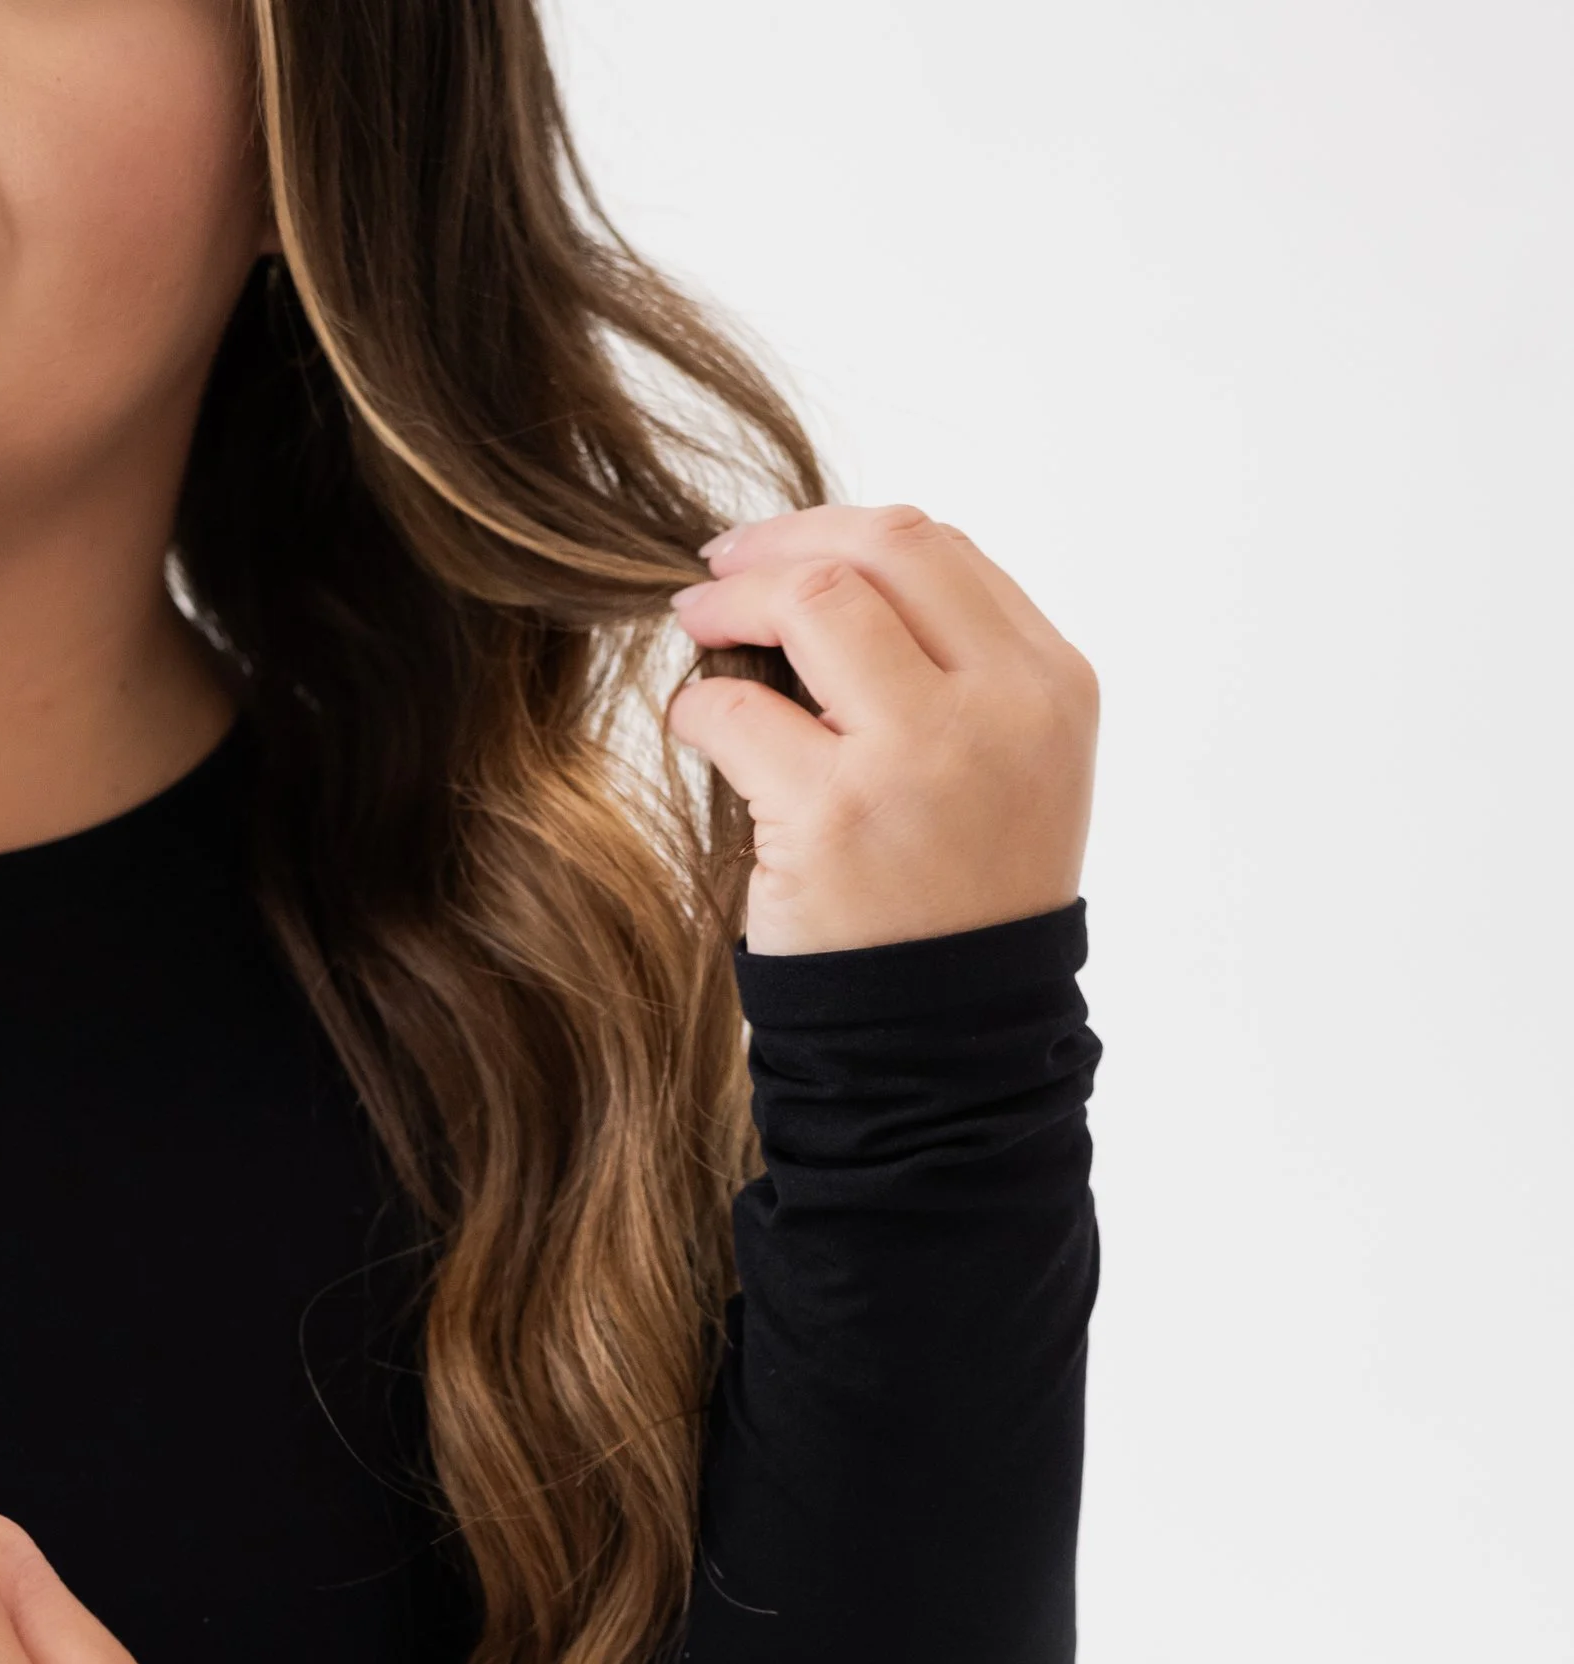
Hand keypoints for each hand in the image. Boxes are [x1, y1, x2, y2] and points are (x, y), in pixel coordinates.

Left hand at [667, 504, 1096, 956]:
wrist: (949, 1045)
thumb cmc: (960, 907)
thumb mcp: (1007, 773)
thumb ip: (955, 673)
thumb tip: (826, 577)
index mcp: (1053, 686)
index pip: (941, 552)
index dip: (843, 535)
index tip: (784, 553)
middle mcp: (1002, 708)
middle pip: (881, 549)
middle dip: (781, 542)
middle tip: (719, 568)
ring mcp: (920, 758)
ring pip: (812, 600)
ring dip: (732, 600)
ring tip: (695, 625)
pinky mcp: (835, 816)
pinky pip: (737, 711)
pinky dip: (697, 705)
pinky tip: (694, 726)